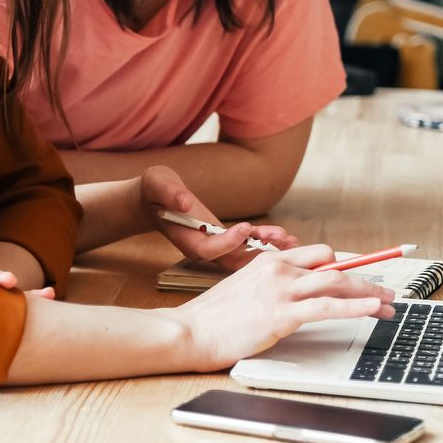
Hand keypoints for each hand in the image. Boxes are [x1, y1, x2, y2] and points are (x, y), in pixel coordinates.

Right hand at [138, 165, 297, 267]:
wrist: (152, 200)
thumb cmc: (154, 191)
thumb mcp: (158, 184)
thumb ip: (171, 194)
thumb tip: (185, 202)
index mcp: (186, 239)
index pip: (209, 249)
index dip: (228, 242)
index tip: (245, 227)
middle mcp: (202, 247)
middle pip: (233, 258)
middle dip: (259, 253)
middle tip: (284, 245)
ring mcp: (213, 244)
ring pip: (243, 254)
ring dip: (266, 249)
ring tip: (290, 241)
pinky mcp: (221, 236)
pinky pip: (245, 243)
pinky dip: (263, 240)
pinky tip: (282, 236)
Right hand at [171, 243, 393, 370]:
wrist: (190, 331)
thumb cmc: (212, 317)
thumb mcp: (243, 289)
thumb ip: (269, 286)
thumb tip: (295, 294)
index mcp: (268, 261)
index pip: (318, 255)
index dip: (345, 265)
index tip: (364, 274)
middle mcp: (278, 269)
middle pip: (334, 267)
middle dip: (365, 279)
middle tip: (386, 292)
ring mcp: (281, 290)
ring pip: (337, 283)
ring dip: (369, 293)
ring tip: (389, 305)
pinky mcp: (283, 314)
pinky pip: (329, 307)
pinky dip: (356, 307)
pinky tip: (373, 311)